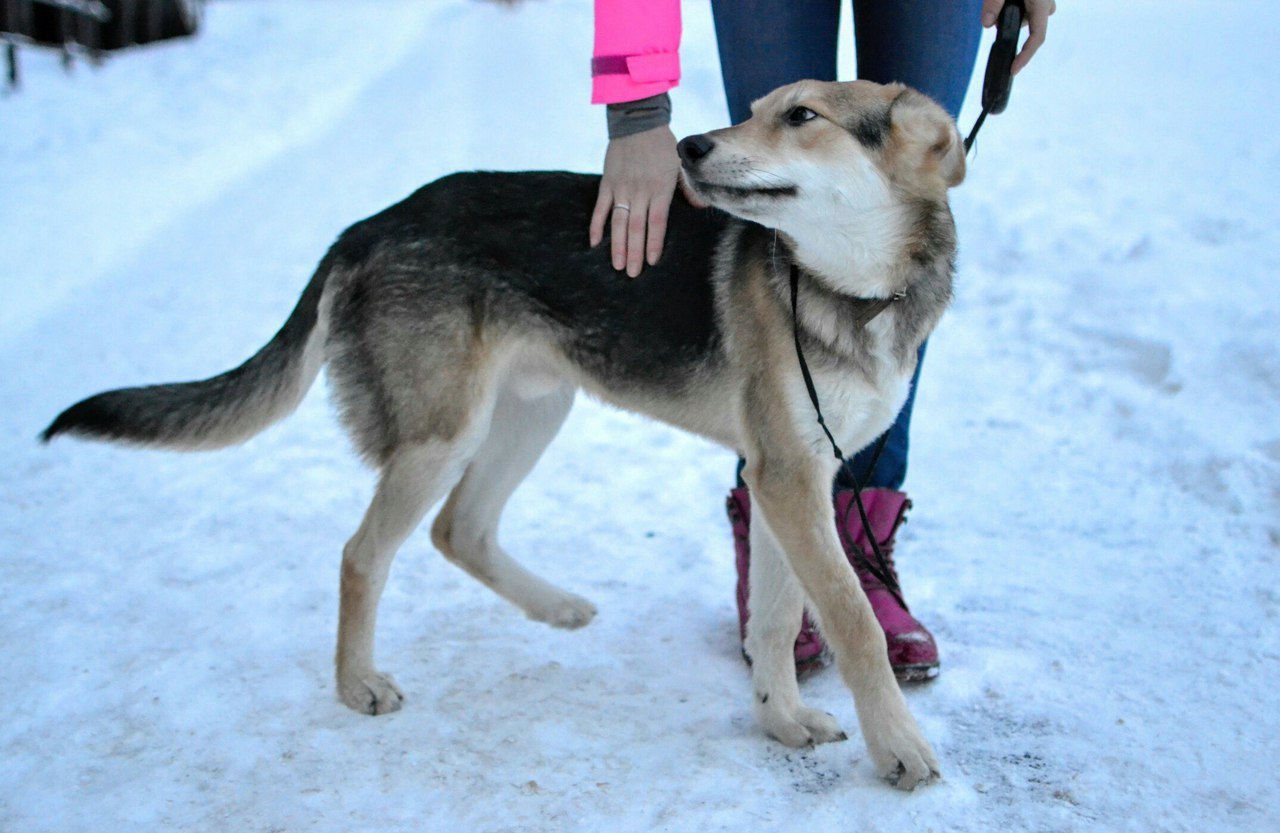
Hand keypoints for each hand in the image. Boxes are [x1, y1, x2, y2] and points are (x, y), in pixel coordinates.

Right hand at [590, 126, 681, 277]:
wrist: (638, 121)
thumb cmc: (662, 145)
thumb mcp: (681, 165)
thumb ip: (690, 187)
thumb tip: (701, 207)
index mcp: (660, 188)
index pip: (657, 222)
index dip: (653, 243)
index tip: (651, 262)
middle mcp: (639, 191)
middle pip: (636, 228)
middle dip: (634, 252)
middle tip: (631, 274)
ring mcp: (621, 188)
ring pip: (618, 222)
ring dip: (617, 245)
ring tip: (617, 265)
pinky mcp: (607, 183)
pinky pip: (600, 208)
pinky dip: (596, 225)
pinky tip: (594, 243)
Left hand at [982, 0, 1055, 74]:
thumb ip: (993, 3)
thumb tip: (986, 25)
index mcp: (1041, 5)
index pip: (1037, 38)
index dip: (1025, 56)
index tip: (1013, 70)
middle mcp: (1047, 6)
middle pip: (1028, 29)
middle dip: (1009, 26)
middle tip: (995, 11)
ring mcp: (1045, 2)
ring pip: (1026, 19)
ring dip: (1010, 14)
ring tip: (1000, 0)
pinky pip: (1027, 10)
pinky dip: (1014, 9)